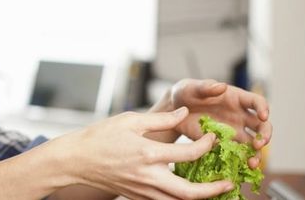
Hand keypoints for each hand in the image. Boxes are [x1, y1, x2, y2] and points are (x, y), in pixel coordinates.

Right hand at [65, 107, 233, 199]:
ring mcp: (143, 190)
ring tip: (214, 190)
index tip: (213, 137)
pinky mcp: (138, 197)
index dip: (206, 144)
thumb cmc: (100, 137)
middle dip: (213, 189)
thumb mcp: (130, 120)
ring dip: (199, 198)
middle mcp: (148, 176)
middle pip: (190, 192)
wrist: (76, 160)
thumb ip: (161, 118)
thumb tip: (185, 113)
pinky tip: (188, 190)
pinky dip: (180, 198)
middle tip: (229, 182)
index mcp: (148, 153)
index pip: (189, 153)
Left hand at [157, 78, 271, 167]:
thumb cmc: (186, 93)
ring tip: (251, 163)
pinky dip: (241, 162)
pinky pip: (237, 154)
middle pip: (261, 126)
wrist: (173, 110)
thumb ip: (206, 87)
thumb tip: (222, 86)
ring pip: (253, 144)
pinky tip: (240, 168)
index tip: (263, 116)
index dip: (263, 109)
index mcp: (236, 99)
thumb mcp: (192, 88)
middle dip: (265, 135)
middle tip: (259, 143)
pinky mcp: (223, 145)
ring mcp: (234, 132)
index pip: (257, 102)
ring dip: (256, 154)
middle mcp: (240, 116)